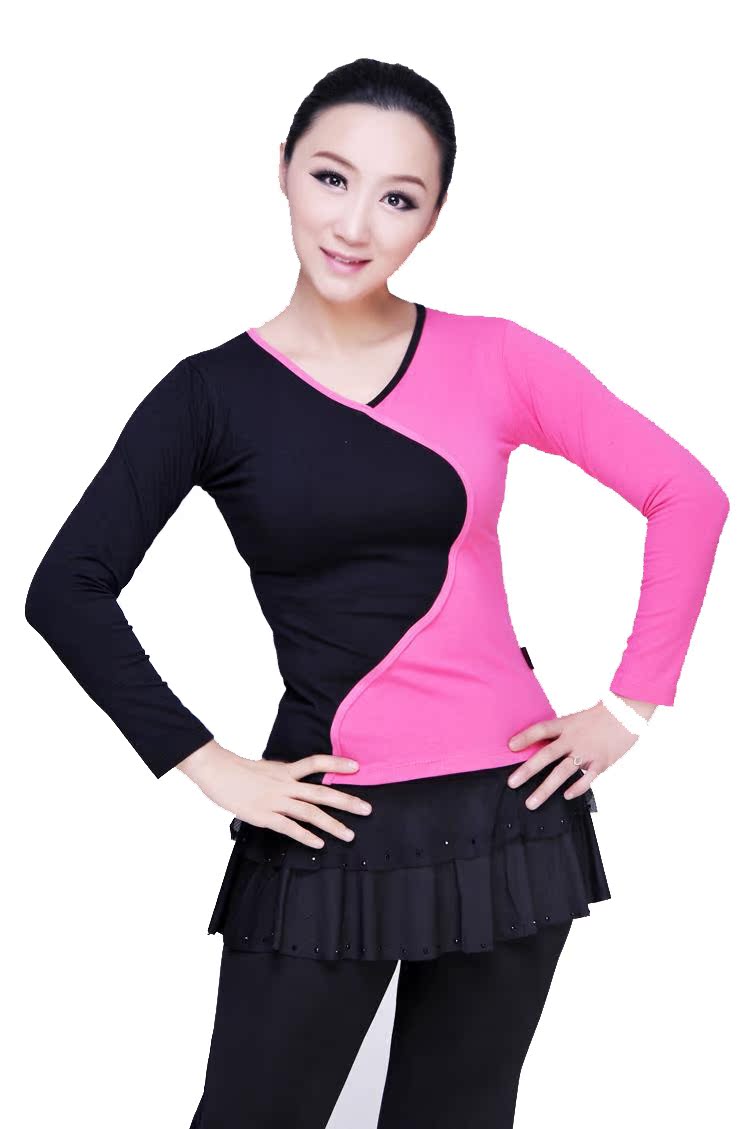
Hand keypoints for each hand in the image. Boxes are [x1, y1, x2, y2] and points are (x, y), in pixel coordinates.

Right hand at [178, 742, 372, 848]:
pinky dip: (306, 836)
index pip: (316, 763)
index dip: (337, 764)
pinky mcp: (264, 815)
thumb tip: (291, 779)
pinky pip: (289, 827)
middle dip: (347, 801)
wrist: (216, 771)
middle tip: (367, 810)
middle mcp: (285, 784)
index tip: (357, 766)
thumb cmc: (237, 770)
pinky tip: (319, 844)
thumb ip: (281, 776)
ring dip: (332, 825)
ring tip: (349, 835)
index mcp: (285, 770)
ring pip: (310, 813)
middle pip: (322, 792)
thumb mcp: (265, 768)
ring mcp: (276, 800)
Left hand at [505, 702, 638, 808]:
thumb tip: (542, 745)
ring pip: (562, 772)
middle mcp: (574, 739)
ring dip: (545, 789)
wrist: (628, 713)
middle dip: (527, 770)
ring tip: (531, 802)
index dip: (525, 737)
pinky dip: (576, 788)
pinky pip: (587, 779)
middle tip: (512, 783)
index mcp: (567, 725)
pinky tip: (565, 796)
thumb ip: (561, 733)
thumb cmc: (601, 716)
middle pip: (547, 755)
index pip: (541, 730)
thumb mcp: (577, 719)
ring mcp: (587, 752)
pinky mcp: (602, 762)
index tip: (510, 746)